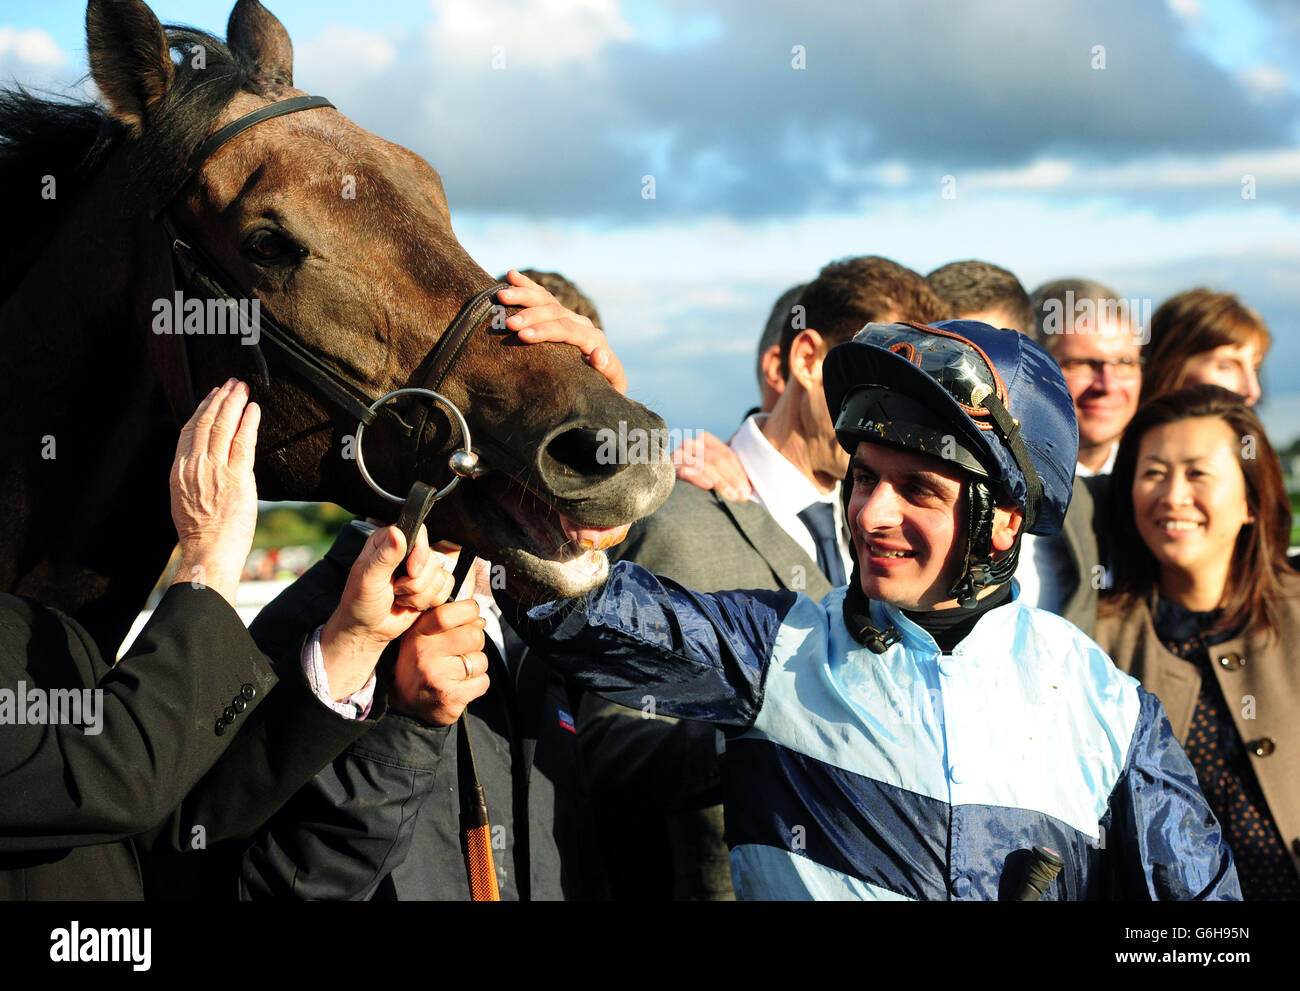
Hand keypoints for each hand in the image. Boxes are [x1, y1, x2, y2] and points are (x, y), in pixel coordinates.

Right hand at [169, 379, 259, 605]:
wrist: (209, 551)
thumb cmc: (201, 534)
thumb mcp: (186, 500)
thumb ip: (194, 478)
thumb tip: (206, 465)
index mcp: (179, 471)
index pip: (189, 431)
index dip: (202, 410)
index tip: (212, 396)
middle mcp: (194, 466)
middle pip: (206, 422)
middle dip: (219, 399)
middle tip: (231, 383)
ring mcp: (215, 469)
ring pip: (223, 426)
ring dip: (234, 403)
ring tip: (242, 389)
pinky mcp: (237, 476)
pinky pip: (243, 441)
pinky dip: (248, 422)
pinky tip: (253, 409)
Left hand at [318, 525, 455, 699]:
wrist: (368, 630)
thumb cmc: (361, 603)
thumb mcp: (368, 579)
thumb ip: (384, 556)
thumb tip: (397, 533)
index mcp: (388, 542)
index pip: (419, 533)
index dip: (420, 553)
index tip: (411, 571)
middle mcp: (407, 552)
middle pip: (432, 559)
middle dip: (416, 583)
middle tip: (396, 590)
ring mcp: (421, 569)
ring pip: (440, 576)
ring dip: (420, 595)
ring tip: (400, 598)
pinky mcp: (432, 585)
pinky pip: (446, 588)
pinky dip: (430, 601)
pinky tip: (411, 604)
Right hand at [390, 599, 490, 725]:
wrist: (408, 704)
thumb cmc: (421, 664)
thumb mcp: (424, 636)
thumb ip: (448, 622)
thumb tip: (479, 620)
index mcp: (418, 634)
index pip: (446, 614)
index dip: (467, 610)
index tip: (472, 612)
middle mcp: (425, 654)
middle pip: (474, 636)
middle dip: (475, 642)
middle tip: (461, 650)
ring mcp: (438, 677)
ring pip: (481, 661)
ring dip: (476, 666)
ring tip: (457, 671)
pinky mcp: (451, 697)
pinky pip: (483, 682)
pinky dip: (477, 684)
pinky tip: (460, 686)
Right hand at [497, 269, 626, 393]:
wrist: (604, 380)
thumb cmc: (604, 387)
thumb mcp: (611, 382)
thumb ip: (608, 369)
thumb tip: (598, 354)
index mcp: (594, 339)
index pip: (568, 330)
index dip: (545, 331)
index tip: (523, 335)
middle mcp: (582, 324)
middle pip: (555, 312)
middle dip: (531, 316)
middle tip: (509, 324)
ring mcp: (570, 317)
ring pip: (546, 300)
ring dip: (524, 295)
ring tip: (502, 295)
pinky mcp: (560, 316)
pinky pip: (542, 296)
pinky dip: (527, 285)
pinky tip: (511, 275)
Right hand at [672, 430, 751, 501]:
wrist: (662, 477)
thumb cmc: (696, 476)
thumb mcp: (714, 469)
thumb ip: (728, 472)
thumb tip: (750, 490)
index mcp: (705, 439)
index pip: (727, 455)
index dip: (739, 473)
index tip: (749, 489)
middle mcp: (691, 443)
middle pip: (717, 461)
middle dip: (733, 479)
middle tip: (743, 496)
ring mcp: (679, 454)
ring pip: (705, 466)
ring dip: (721, 482)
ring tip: (733, 496)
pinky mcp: (669, 466)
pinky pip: (685, 471)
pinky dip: (697, 477)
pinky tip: (708, 485)